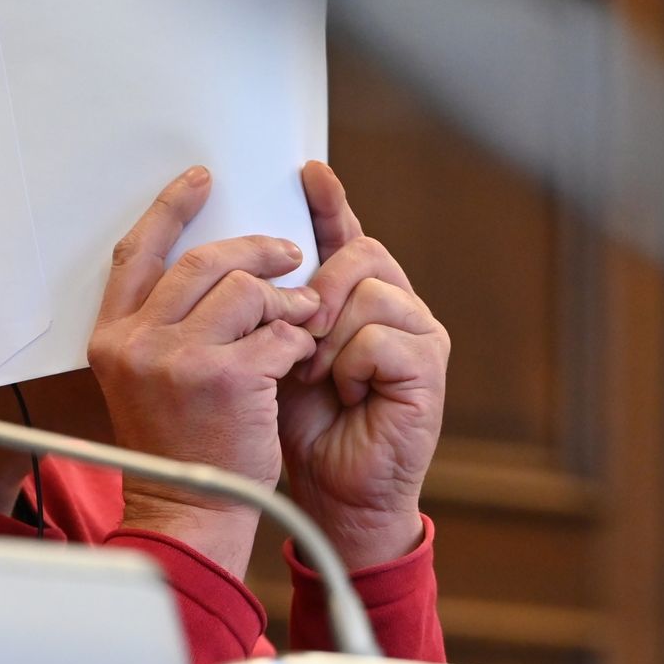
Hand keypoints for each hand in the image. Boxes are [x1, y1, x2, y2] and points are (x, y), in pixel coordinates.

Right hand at [90, 166, 320, 575]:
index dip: (171, 208)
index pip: (137, 253)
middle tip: (288, 253)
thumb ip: (166, 326)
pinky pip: (277, 332)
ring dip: (286, 297)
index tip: (202, 180)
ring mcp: (178, 360)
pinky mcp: (226, 379)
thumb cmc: (180, 445)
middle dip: (255, 251)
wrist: (190, 510)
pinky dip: (298, 337)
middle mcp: (136, 344)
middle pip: (203, 262)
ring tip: (303, 314)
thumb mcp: (148, 380)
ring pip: (245, 291)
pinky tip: (301, 356)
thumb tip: (218, 268)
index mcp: (111, 338)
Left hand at [279, 161, 447, 567]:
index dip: (328, 203)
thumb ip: (267, 310)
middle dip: (316, 288)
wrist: (333, 493)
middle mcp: (394, 305)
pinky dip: (350, 366)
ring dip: (327, 336)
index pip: (343, 236)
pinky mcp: (430, 365)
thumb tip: (233, 262)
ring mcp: (419, 332)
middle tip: (293, 334)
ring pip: (368, 293)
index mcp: (354, 298)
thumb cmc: (301, 428)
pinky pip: (380, 337)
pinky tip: (345, 393)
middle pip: (360, 253)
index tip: (306, 170)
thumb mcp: (270, 355)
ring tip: (315, 376)